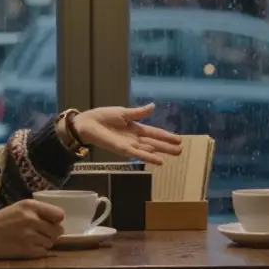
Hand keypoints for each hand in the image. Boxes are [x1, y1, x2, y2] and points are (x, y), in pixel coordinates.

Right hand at [0, 200, 64, 259]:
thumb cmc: (1, 221)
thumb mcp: (19, 208)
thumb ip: (38, 212)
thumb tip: (58, 222)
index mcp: (31, 206)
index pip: (59, 214)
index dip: (56, 221)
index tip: (49, 224)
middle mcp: (32, 219)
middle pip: (58, 230)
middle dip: (51, 234)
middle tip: (39, 235)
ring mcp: (29, 235)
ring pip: (51, 242)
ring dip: (43, 243)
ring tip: (30, 241)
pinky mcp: (26, 250)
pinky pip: (43, 252)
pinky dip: (37, 252)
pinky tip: (27, 248)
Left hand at [69, 104, 183, 164]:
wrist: (88, 123)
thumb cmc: (102, 117)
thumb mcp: (123, 112)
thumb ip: (138, 113)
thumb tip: (153, 106)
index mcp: (135, 128)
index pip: (154, 132)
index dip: (166, 136)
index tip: (178, 139)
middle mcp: (135, 138)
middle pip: (155, 142)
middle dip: (167, 146)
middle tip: (181, 150)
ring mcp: (130, 145)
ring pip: (150, 149)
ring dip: (162, 152)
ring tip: (175, 154)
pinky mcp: (123, 150)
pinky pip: (139, 154)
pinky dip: (149, 157)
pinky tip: (159, 161)